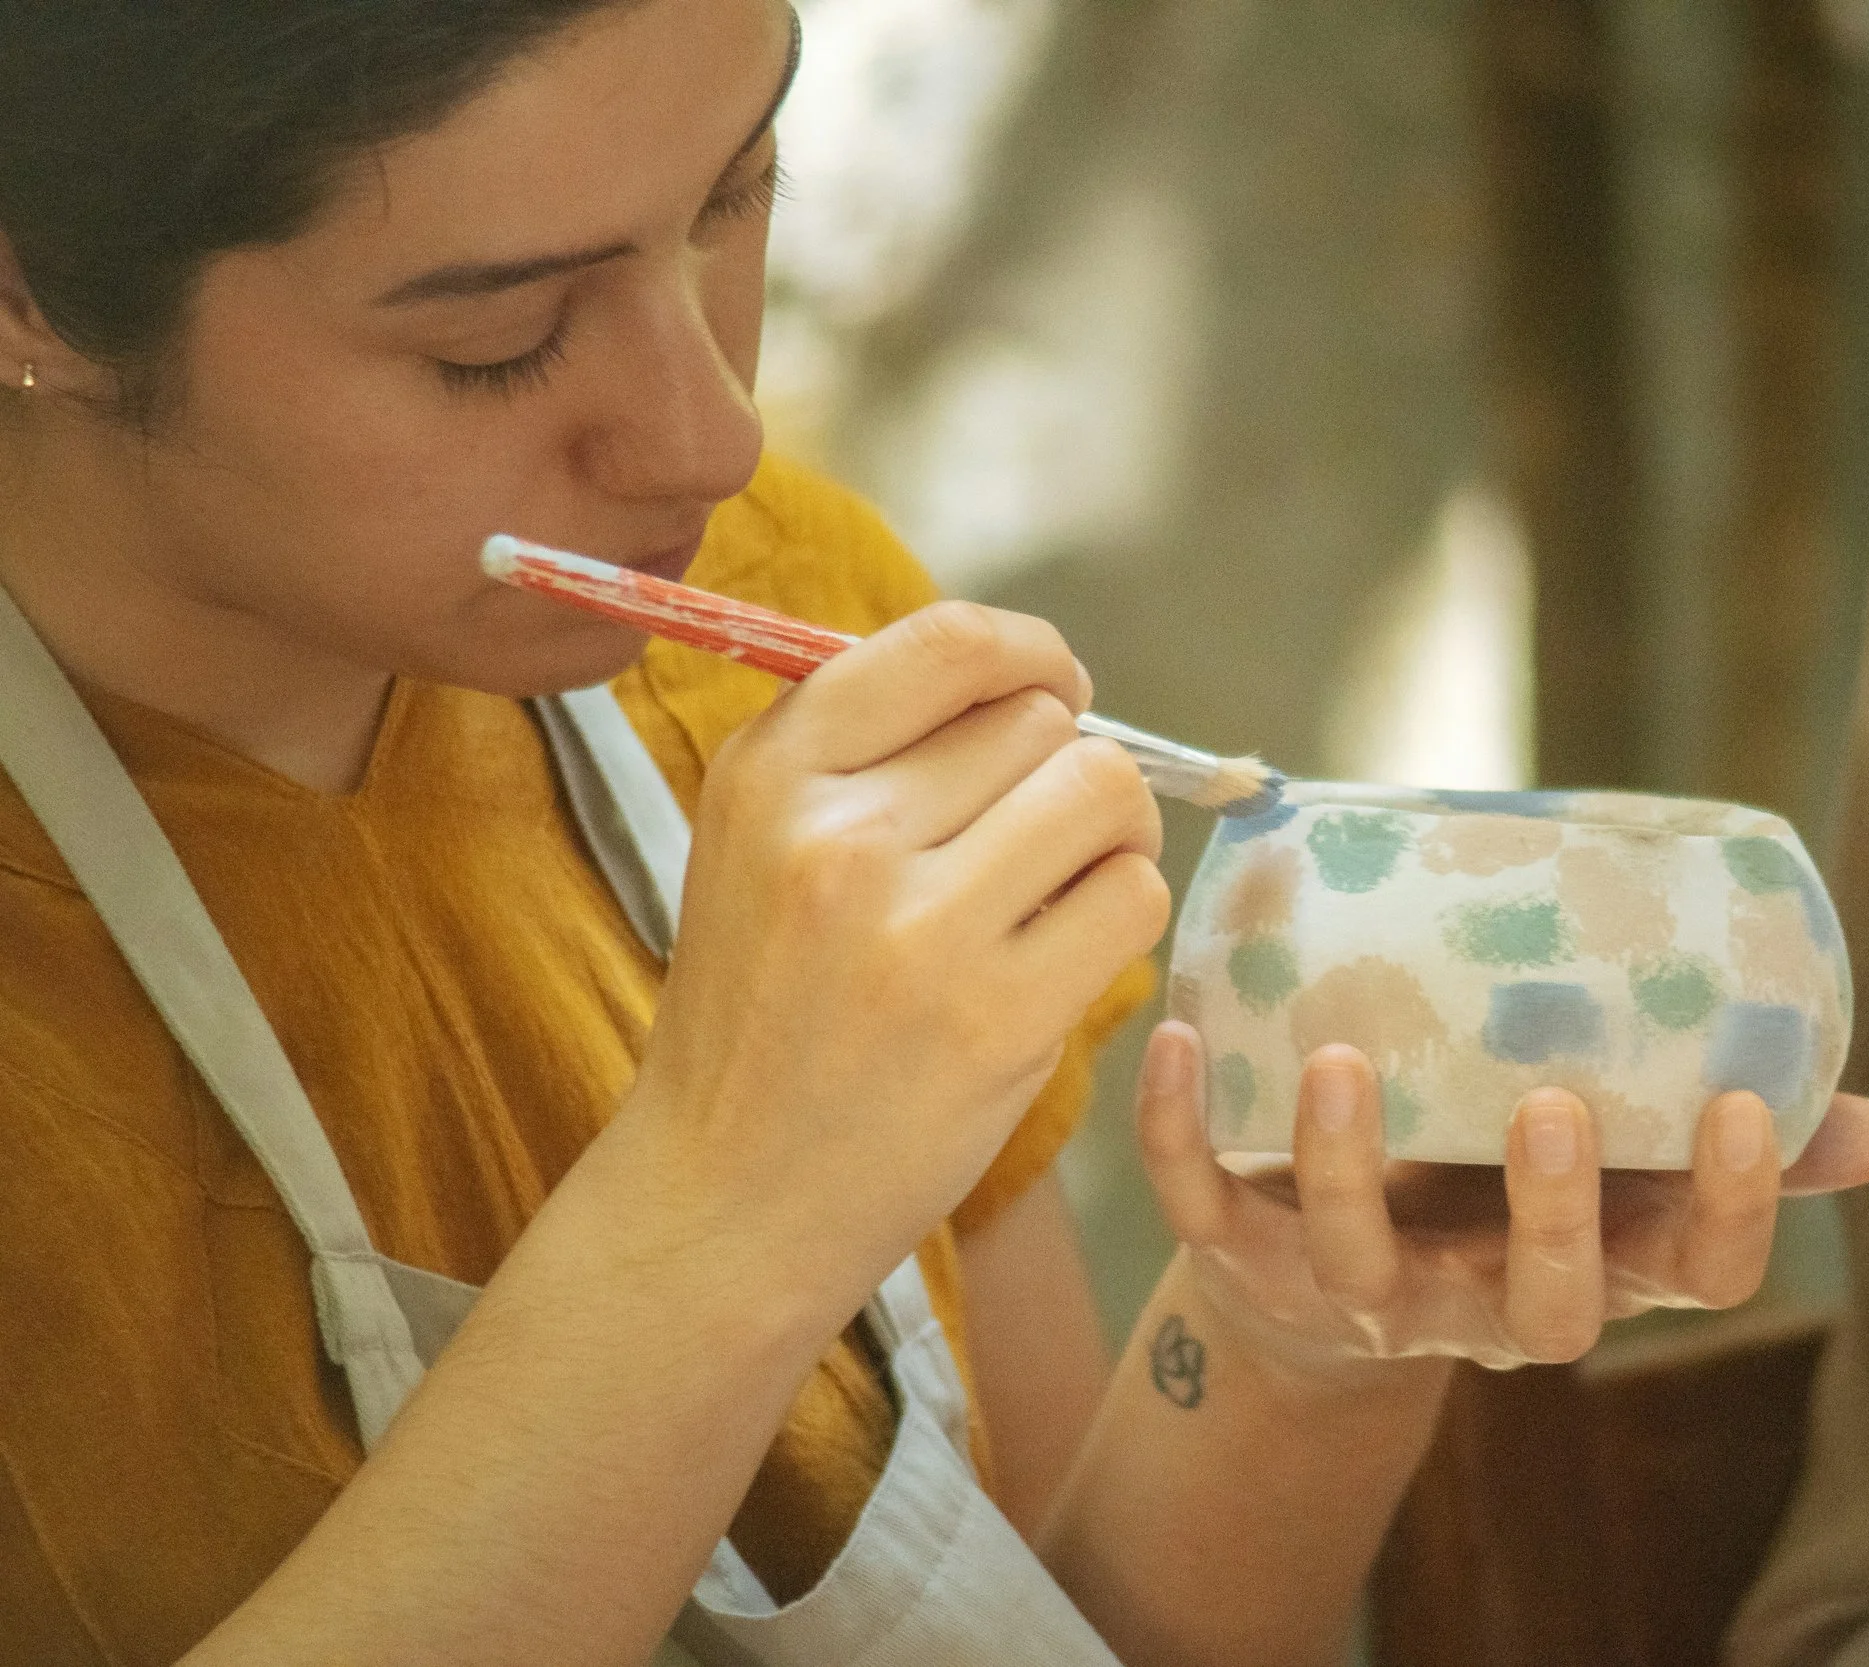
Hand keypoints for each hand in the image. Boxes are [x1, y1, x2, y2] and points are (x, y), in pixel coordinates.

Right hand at [621, 602, 1171, 1310]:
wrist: (727, 1198)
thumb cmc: (763, 1012)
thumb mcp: (756, 844)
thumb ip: (870, 749)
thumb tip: (1036, 681)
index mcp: (773, 771)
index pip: (950, 643)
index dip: (1033, 654)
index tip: (1057, 689)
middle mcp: (839, 835)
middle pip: (1043, 722)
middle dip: (1066, 765)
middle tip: (1041, 836)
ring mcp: (919, 930)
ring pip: (1105, 794)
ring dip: (1114, 833)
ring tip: (1069, 885)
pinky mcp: (997, 1019)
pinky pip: (1132, 898)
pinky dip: (1123, 913)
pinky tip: (1068, 951)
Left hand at [1137, 1022, 1868, 1373]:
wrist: (1328, 1269)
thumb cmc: (1504, 1177)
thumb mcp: (1628, 1158)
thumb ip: (1747, 1129)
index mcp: (1601, 1260)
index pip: (1697, 1275)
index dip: (1734, 1212)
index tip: (1743, 1109)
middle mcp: (1489, 1298)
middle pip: (1544, 1302)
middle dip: (1549, 1214)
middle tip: (1550, 1105)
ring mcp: (1365, 1286)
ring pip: (1363, 1260)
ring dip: (1348, 1165)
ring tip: (1342, 1061)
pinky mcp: (1249, 1254)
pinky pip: (1205, 1208)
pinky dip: (1180, 1131)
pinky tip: (1182, 1041)